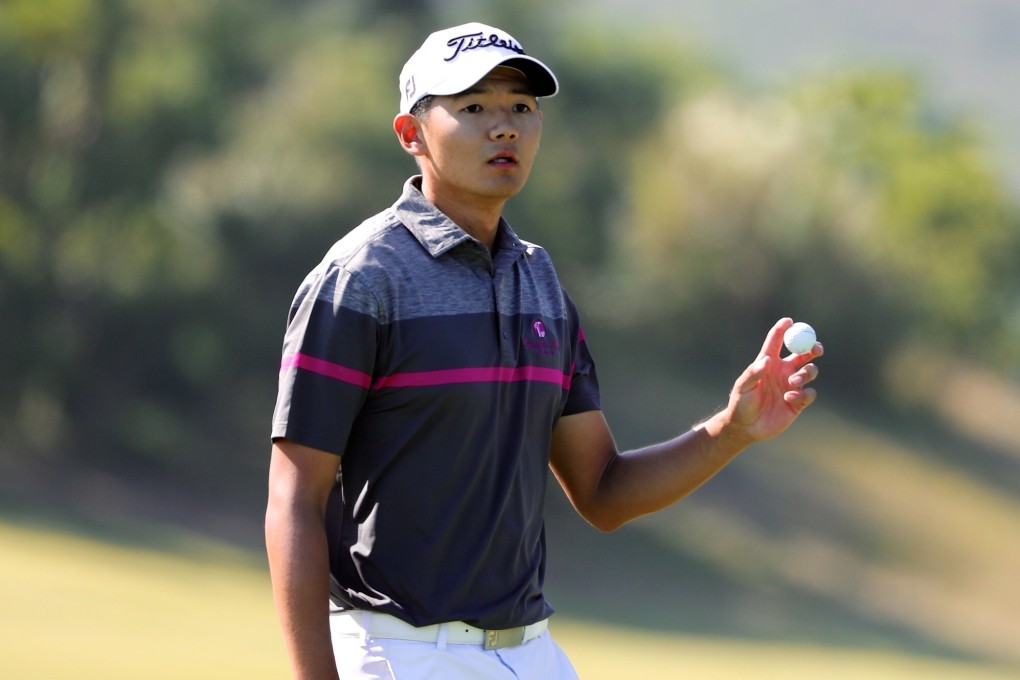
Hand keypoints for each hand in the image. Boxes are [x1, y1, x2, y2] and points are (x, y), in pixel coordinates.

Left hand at [723, 318, 822, 444]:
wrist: (746, 427)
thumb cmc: (741, 403)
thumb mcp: (743, 386)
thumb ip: (754, 373)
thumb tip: (767, 361)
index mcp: (768, 362)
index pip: (777, 341)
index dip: (783, 329)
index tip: (790, 321)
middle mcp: (783, 371)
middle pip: (804, 353)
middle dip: (813, 348)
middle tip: (816, 349)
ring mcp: (792, 386)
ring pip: (810, 371)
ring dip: (806, 373)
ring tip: (793, 382)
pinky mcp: (798, 402)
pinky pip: (809, 393)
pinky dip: (803, 394)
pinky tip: (789, 399)